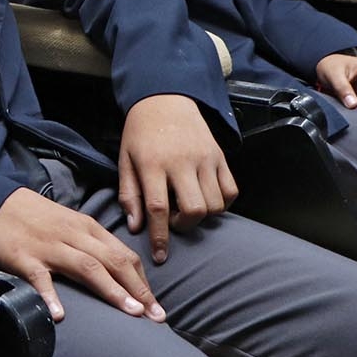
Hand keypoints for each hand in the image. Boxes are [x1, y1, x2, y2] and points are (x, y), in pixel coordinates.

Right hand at [0, 186, 163, 323]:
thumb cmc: (36, 218)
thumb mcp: (70, 224)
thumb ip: (92, 245)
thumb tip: (119, 272)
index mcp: (87, 228)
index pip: (124, 255)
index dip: (143, 282)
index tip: (156, 307)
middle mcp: (74, 235)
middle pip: (114, 261)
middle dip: (139, 290)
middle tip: (156, 317)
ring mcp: (49, 246)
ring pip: (88, 267)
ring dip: (112, 290)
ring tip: (131, 313)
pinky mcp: (24, 257)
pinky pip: (40, 278)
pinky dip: (51, 296)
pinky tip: (60, 315)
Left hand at [117, 93, 235, 259]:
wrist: (166, 99)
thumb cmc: (141, 134)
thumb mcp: (125, 160)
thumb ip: (129, 194)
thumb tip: (136, 227)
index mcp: (153, 164)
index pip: (158, 208)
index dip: (160, 237)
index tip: (160, 256)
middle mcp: (182, 162)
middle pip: (193, 210)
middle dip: (184, 226)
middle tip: (173, 220)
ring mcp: (205, 158)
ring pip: (215, 204)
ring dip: (202, 216)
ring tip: (186, 207)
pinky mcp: (220, 156)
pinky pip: (231, 191)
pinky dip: (222, 203)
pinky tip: (206, 199)